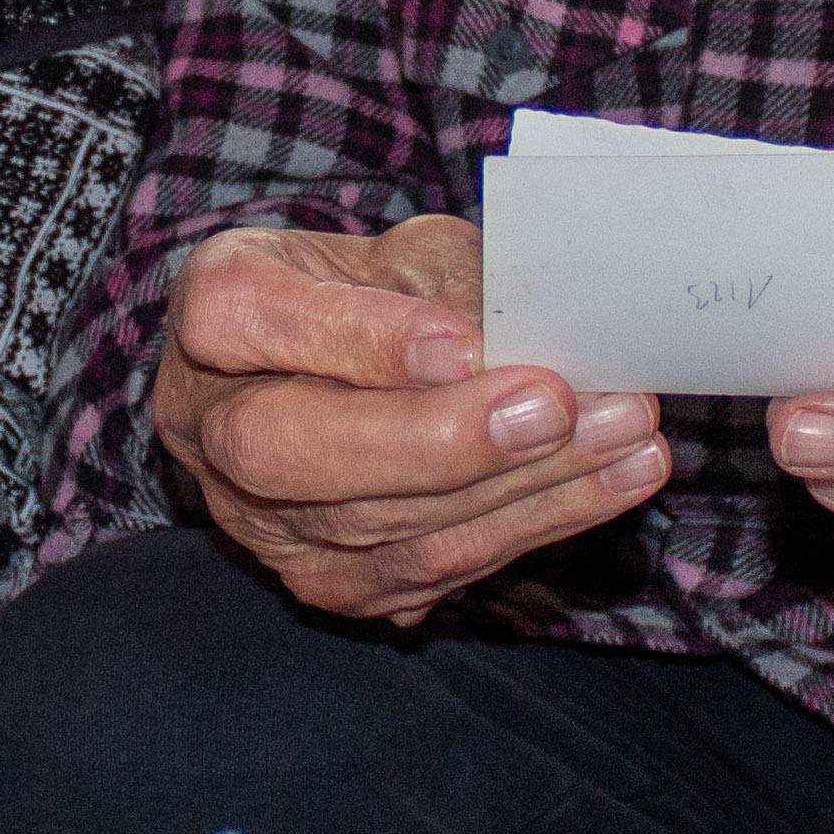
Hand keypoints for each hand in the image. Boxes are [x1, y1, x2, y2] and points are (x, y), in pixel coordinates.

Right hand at [152, 217, 668, 624]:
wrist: (346, 374)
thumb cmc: (379, 294)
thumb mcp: (406, 251)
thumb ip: (452, 284)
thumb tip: (540, 338)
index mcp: (216, 308)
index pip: (245, 316)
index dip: (354, 336)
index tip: (465, 341)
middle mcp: (209, 423)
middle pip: (288, 448)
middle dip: (437, 438)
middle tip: (555, 405)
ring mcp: (259, 519)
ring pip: (378, 524)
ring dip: (520, 485)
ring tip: (624, 433)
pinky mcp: (326, 581)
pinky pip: (430, 570)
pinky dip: (535, 523)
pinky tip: (613, 479)